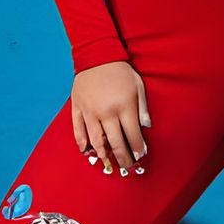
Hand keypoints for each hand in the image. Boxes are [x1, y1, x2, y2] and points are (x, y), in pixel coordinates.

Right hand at [72, 60, 150, 175]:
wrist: (97, 55)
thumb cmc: (121, 71)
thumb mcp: (138, 86)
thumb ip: (142, 108)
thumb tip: (146, 128)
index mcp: (124, 106)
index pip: (133, 135)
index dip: (138, 149)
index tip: (141, 156)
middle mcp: (106, 112)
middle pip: (116, 143)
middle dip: (124, 158)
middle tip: (129, 167)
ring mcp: (90, 111)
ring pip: (96, 141)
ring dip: (104, 156)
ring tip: (109, 164)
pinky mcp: (77, 108)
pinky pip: (78, 131)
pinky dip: (83, 144)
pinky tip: (88, 153)